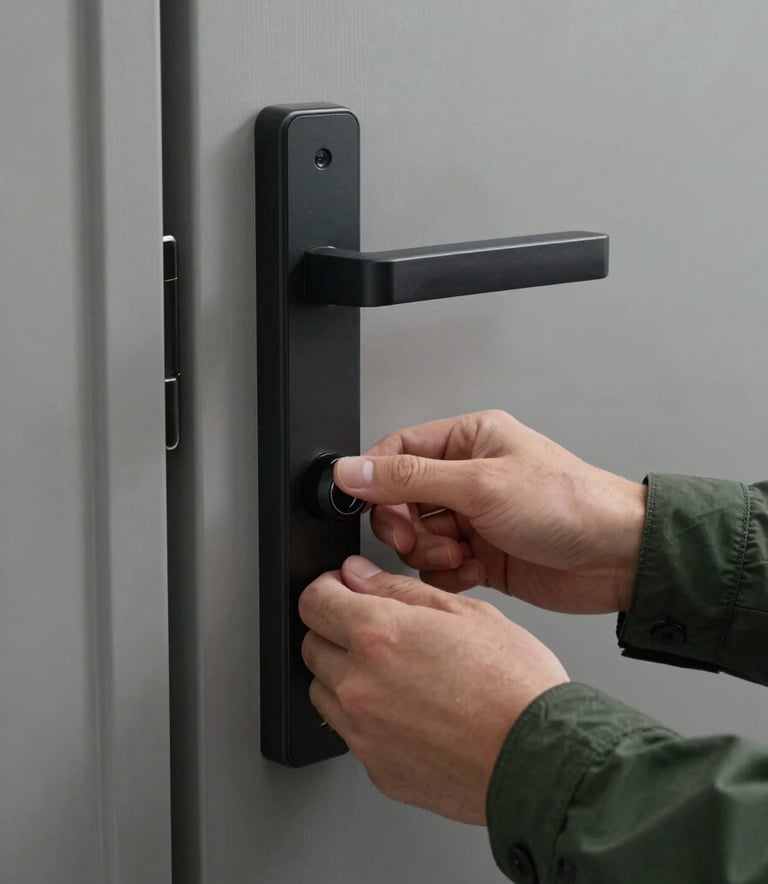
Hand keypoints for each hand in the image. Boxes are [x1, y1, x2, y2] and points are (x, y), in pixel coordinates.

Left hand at [299, 556, 567, 824]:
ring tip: (397, 675)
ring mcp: (364, 733)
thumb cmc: (516, 687)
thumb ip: (399, 589)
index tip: (342, 591)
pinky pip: (352, 734)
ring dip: (344, 676)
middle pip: (311, 646)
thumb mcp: (466, 613)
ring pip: (323, 692)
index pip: (313, 601)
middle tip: (377, 632)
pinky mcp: (376, 770)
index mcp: (378, 636)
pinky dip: (367, 719)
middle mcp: (360, 685)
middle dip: (335, 631)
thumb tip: (358, 575)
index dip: (328, 588)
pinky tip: (408, 712)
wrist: (542, 761)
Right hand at [334, 410, 646, 612]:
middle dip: (405, 526)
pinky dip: (450, 575)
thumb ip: (409, 478)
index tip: (366, 507)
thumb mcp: (481, 485)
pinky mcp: (482, 554)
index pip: (397, 450)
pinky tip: (478, 571)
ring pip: (418, 537)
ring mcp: (475, 517)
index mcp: (469, 441)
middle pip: (401, 499)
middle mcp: (469, 476)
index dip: (376, 480)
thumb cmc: (570, 505)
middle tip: (419, 540)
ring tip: (463, 555)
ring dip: (431, 554)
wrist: (620, 559)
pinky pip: (439, 567)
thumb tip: (352, 469)